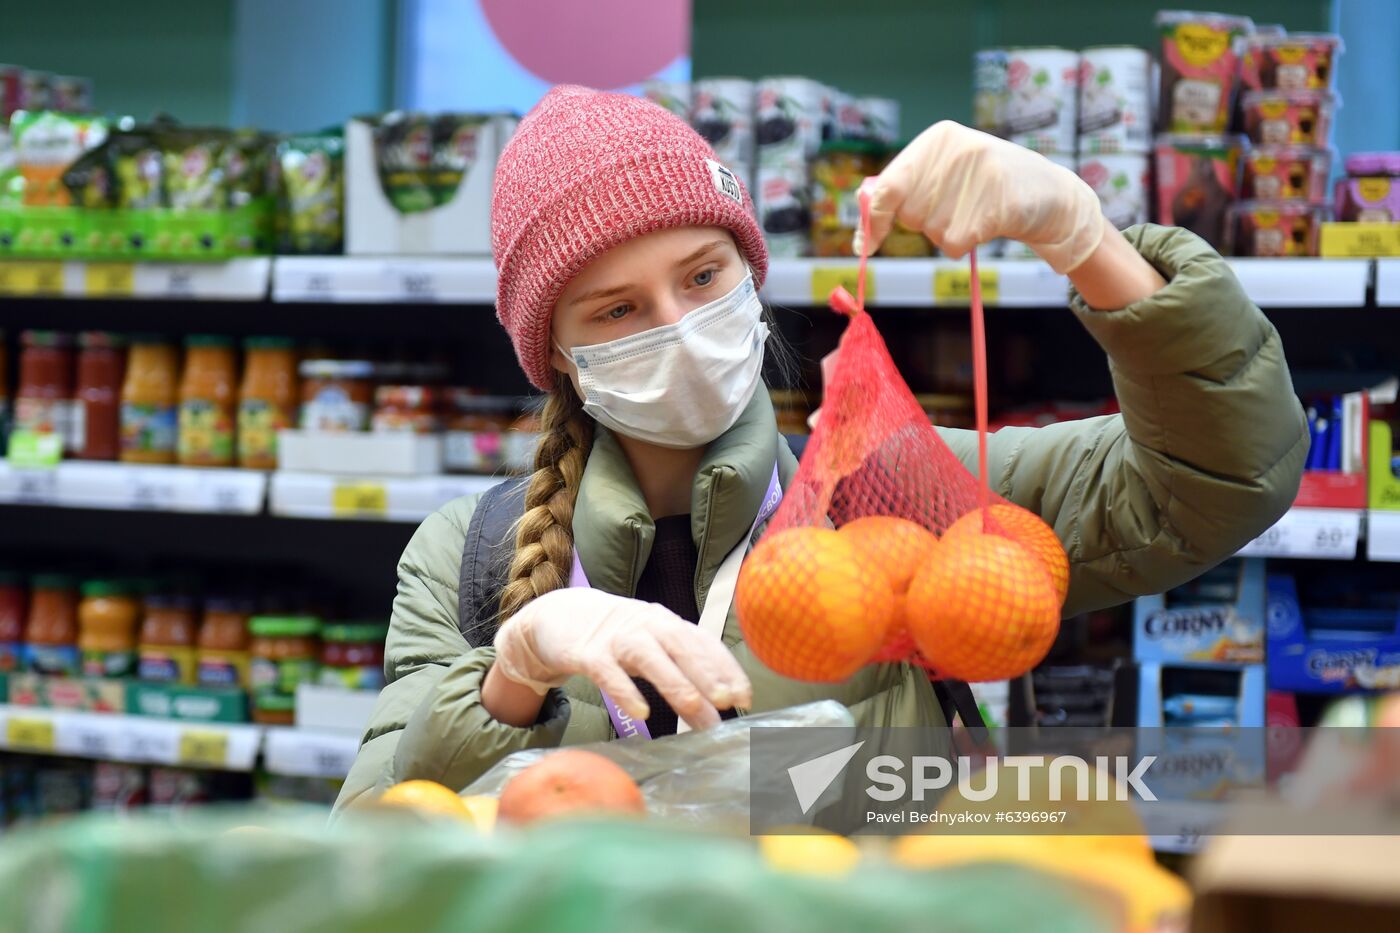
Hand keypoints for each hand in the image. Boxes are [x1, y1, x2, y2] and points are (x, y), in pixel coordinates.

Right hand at [493, 588, 751, 729]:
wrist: (560, 616)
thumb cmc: (618, 639)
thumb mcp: (654, 652)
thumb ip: (684, 678)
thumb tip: (719, 714)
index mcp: (667, 624)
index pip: (703, 642)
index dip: (725, 667)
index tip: (745, 696)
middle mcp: (647, 625)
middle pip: (682, 646)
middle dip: (708, 673)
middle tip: (729, 702)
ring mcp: (616, 638)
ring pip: (650, 656)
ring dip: (675, 681)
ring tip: (695, 708)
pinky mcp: (587, 653)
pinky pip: (608, 672)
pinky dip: (626, 691)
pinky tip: (641, 713)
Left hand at [856, 121, 1107, 273]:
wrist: (1051, 194)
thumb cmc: (988, 187)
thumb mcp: (949, 171)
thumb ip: (907, 187)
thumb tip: (864, 226)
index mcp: (939, 138)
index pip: (888, 186)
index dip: (873, 219)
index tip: (866, 245)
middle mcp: (955, 152)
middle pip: (909, 214)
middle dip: (925, 222)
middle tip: (956, 208)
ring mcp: (975, 178)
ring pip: (931, 231)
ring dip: (948, 232)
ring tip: (976, 211)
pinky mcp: (992, 207)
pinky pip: (952, 244)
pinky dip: (964, 244)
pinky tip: (986, 224)